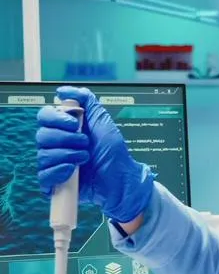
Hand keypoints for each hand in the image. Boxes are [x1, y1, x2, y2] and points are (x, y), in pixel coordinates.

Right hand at [36, 86, 154, 222]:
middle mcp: (57, 145)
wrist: (122, 179)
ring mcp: (55, 164)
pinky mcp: (55, 182)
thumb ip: (86, 101)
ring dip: (67, 155)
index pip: (44, 116)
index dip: (56, 118)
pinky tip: (73, 171)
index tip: (74, 124)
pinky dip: (59, 171)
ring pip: (43, 155)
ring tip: (85, 158)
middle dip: (66, 139)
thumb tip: (64, 91)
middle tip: (86, 143)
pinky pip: (44, 175)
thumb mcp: (103, 121)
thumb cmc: (114, 153)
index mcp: (65, 129)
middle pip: (42, 135)